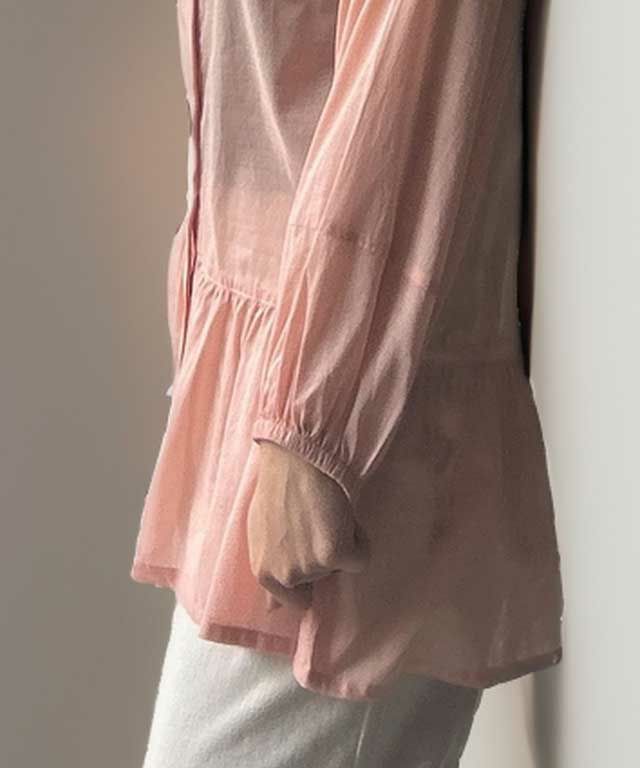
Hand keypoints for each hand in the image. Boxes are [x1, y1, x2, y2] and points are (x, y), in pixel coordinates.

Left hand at [247, 441, 369, 611]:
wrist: (296, 457)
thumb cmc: (279, 486)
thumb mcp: (261, 532)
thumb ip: (269, 566)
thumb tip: (272, 607)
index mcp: (264, 572)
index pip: (293, 601)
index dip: (308, 580)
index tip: (313, 558)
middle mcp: (285, 575)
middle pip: (322, 581)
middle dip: (323, 558)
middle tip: (316, 525)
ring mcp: (311, 567)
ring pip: (341, 567)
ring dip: (341, 544)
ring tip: (326, 513)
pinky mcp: (336, 554)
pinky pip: (361, 557)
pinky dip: (360, 538)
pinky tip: (343, 515)